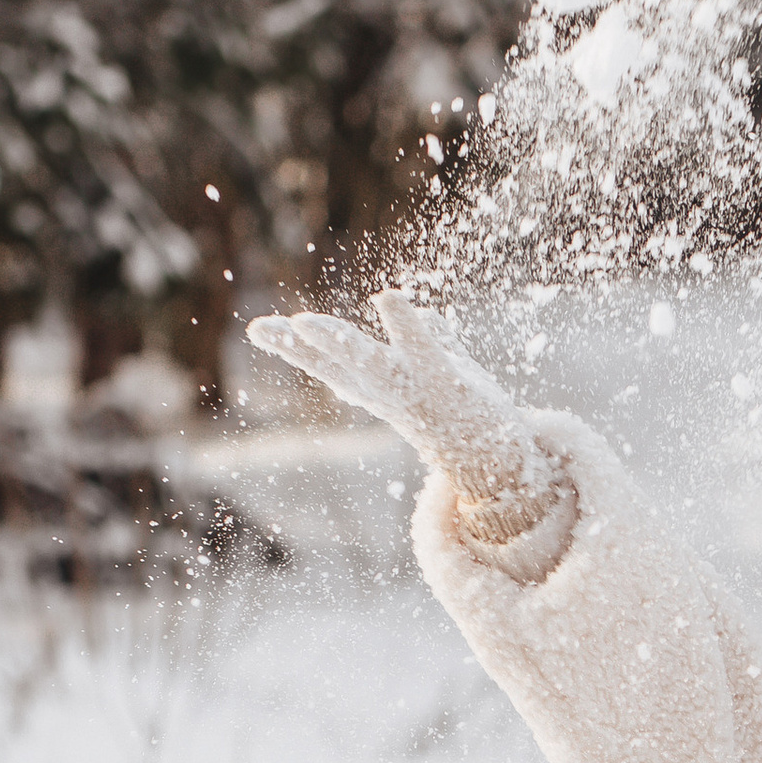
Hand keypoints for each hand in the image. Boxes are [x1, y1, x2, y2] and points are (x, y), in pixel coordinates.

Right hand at [245, 291, 569, 544]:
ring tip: (308, 322)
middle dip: (301, 347)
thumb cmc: (468, 417)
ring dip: (340, 343)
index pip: (329, 364)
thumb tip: (429, 315)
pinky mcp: (445, 383)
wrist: (503, 463)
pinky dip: (406, 325)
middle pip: (336, 366)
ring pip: (369, 364)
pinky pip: (422, 350)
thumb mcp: (447, 370)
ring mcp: (415, 389)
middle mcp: (389, 392)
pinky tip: (388, 299)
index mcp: (380, 388)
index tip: (258, 329)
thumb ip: (436, 341)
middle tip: (267, 329)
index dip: (294, 346)